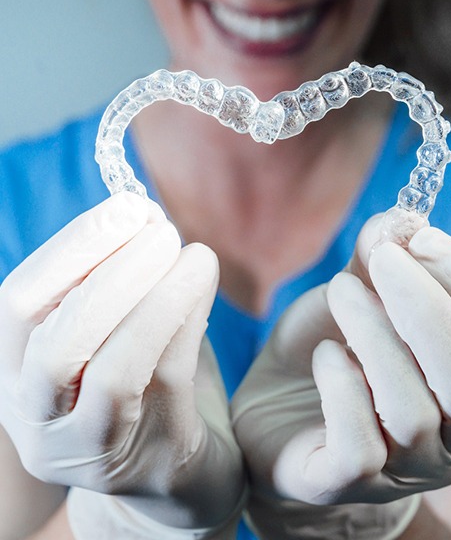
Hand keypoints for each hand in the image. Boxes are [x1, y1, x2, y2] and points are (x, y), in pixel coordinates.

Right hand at [0, 192, 243, 534]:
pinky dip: (186, 322)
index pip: (19, 306)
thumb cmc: (143, 386)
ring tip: (194, 252)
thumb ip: (122, 282)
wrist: (172, 471)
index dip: (72, 250)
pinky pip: (164, 383)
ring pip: (111, 371)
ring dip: (155, 298)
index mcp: (17, 374)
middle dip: (111, 272)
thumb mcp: (117, 330)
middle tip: (161, 229)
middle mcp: (37, 418)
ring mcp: (88, 448)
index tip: (128, 208)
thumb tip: (148, 216)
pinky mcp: (146, 459)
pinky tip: (203, 283)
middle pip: (54, 343)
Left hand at [232, 213, 450, 537]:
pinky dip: (343, 388)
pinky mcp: (346, 485)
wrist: (272, 409)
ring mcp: (402, 472)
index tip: (422, 237)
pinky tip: (326, 355)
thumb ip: (379, 260)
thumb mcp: (355, 297)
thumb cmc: (328, 350)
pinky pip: (360, 449)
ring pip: (413, 414)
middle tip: (381, 258)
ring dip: (375, 337)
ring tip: (341, 291)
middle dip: (429, 310)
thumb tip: (398, 219)